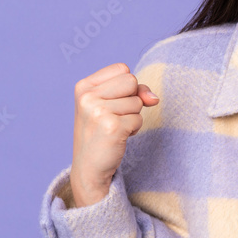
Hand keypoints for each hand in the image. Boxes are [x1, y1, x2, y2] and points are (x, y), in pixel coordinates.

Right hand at [70, 62, 159, 206]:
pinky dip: (133, 129)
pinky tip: (117, 137)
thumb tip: (154, 99)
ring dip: (132, 116)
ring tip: (114, 128)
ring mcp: (98, 111)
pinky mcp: (112, 127)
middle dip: (131, 100)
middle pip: (132, 81)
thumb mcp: (111, 104)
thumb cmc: (101, 132)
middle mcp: (87, 97)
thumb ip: (135, 90)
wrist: (89, 168)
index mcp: (83, 86)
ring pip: (137, 101)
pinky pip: (139, 119)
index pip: (122, 69)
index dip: (126, 87)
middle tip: (114, 117)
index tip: (112, 103)